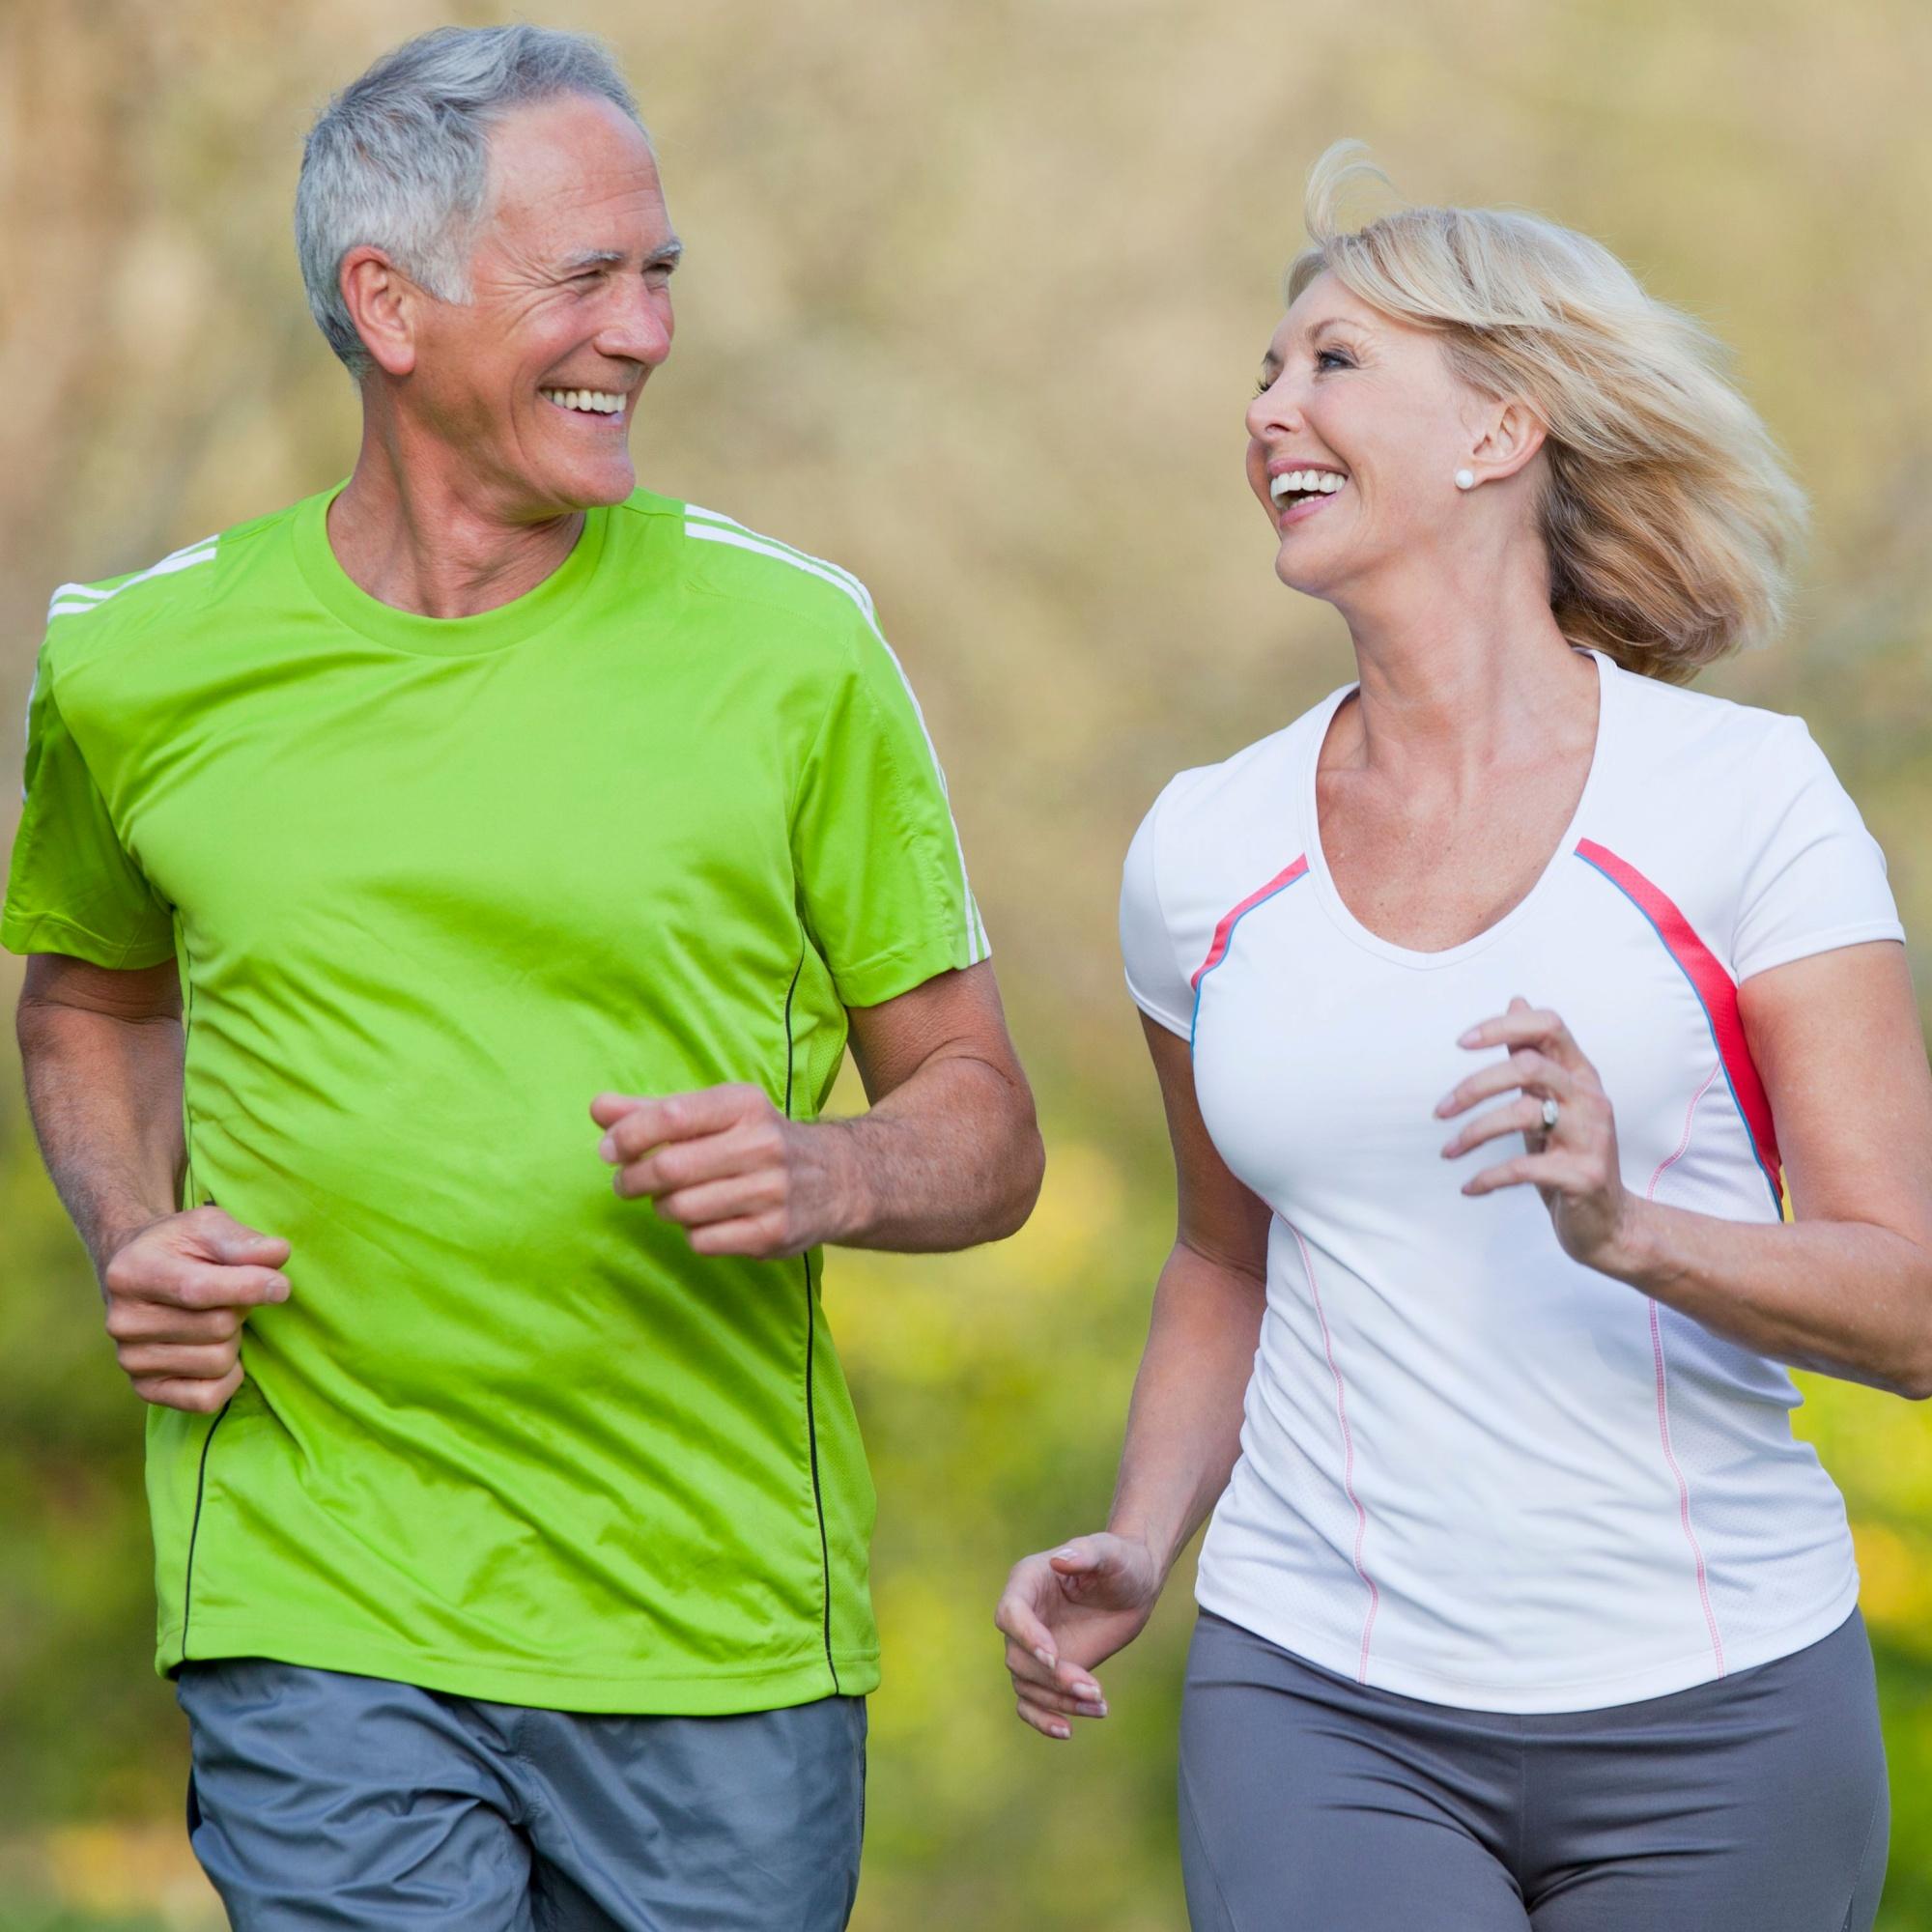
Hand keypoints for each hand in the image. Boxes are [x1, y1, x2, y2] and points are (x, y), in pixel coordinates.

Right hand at [99, 1205, 291, 1412]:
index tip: (281, 1286)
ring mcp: (130, 1359)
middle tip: (229, 1295)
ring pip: (217, 1362)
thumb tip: (278, 1255)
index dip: (248, 1288)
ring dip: (233, 1339)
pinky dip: (227, 1378)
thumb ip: (242, 1241)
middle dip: (240, 1308)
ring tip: (215, 1317)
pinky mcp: (145, 1388)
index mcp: (131, 1273)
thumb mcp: (208, 1227)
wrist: (140, 1272)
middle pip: (218, 1327)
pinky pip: (206, 1399)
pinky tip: (218, 1350)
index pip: (197, 1290)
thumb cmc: (181, 1247)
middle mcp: (123, 1321)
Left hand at [590, 1085, 853, 1258]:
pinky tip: (705, 1220)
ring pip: (681, 1209)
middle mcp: (762, 1145)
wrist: (837, 1178)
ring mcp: (771, 1192)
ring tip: (669, 1200)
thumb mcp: (714, 1114)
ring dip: (663, 1207)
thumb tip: (597, 1108)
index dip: (629, 1135)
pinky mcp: (774, 1233)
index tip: (609, 1150)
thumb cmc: (756, 1140)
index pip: (673, 1116)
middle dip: (633, 1179)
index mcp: (744, 1106)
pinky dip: (691, 1233)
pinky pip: (703, 1240)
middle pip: (670, 1168)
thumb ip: (653, 1110)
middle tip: (626, 1183)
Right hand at [994, 1531, 1163, 1740]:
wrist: (1134, 1587)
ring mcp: (1033, 1646)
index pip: (1010, 1613)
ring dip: (1059, 1701)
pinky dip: (1043, 1719)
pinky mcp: (1048, 1671)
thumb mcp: (1111, 1552)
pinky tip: (1068, 1731)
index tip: (1054, 1658)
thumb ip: (1086, 1552)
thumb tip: (1059, 1560)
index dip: (1026, 1637)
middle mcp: (1024, 1616)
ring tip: (1100, 1704)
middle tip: (1093, 1688)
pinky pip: (1030, 1702)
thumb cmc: (1122, 1561)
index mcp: (1027, 1581)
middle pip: (1018, 1658)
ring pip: (1026, 1685)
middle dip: (1053, 1679)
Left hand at [1436, 995, 1635, 1268]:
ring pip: (1524, 1113)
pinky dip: (1488, 1177)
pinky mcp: (1582, 1175)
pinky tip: (1469, 1187)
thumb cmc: (1569, 1154)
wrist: (1609, 1223)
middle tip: (1440, 1110)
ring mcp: (1591, 1137)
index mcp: (1580, 1075)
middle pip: (1530, 1067)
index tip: (1461, 1042)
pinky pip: (1524, 1168)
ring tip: (1447, 1151)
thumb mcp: (1551, 1100)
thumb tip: (1516, 999)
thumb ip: (1532, 1055)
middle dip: (1475, 1085)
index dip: (1504, 1026)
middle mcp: (1591, 1098)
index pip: (1549, 1026)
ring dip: (1473, 1133)